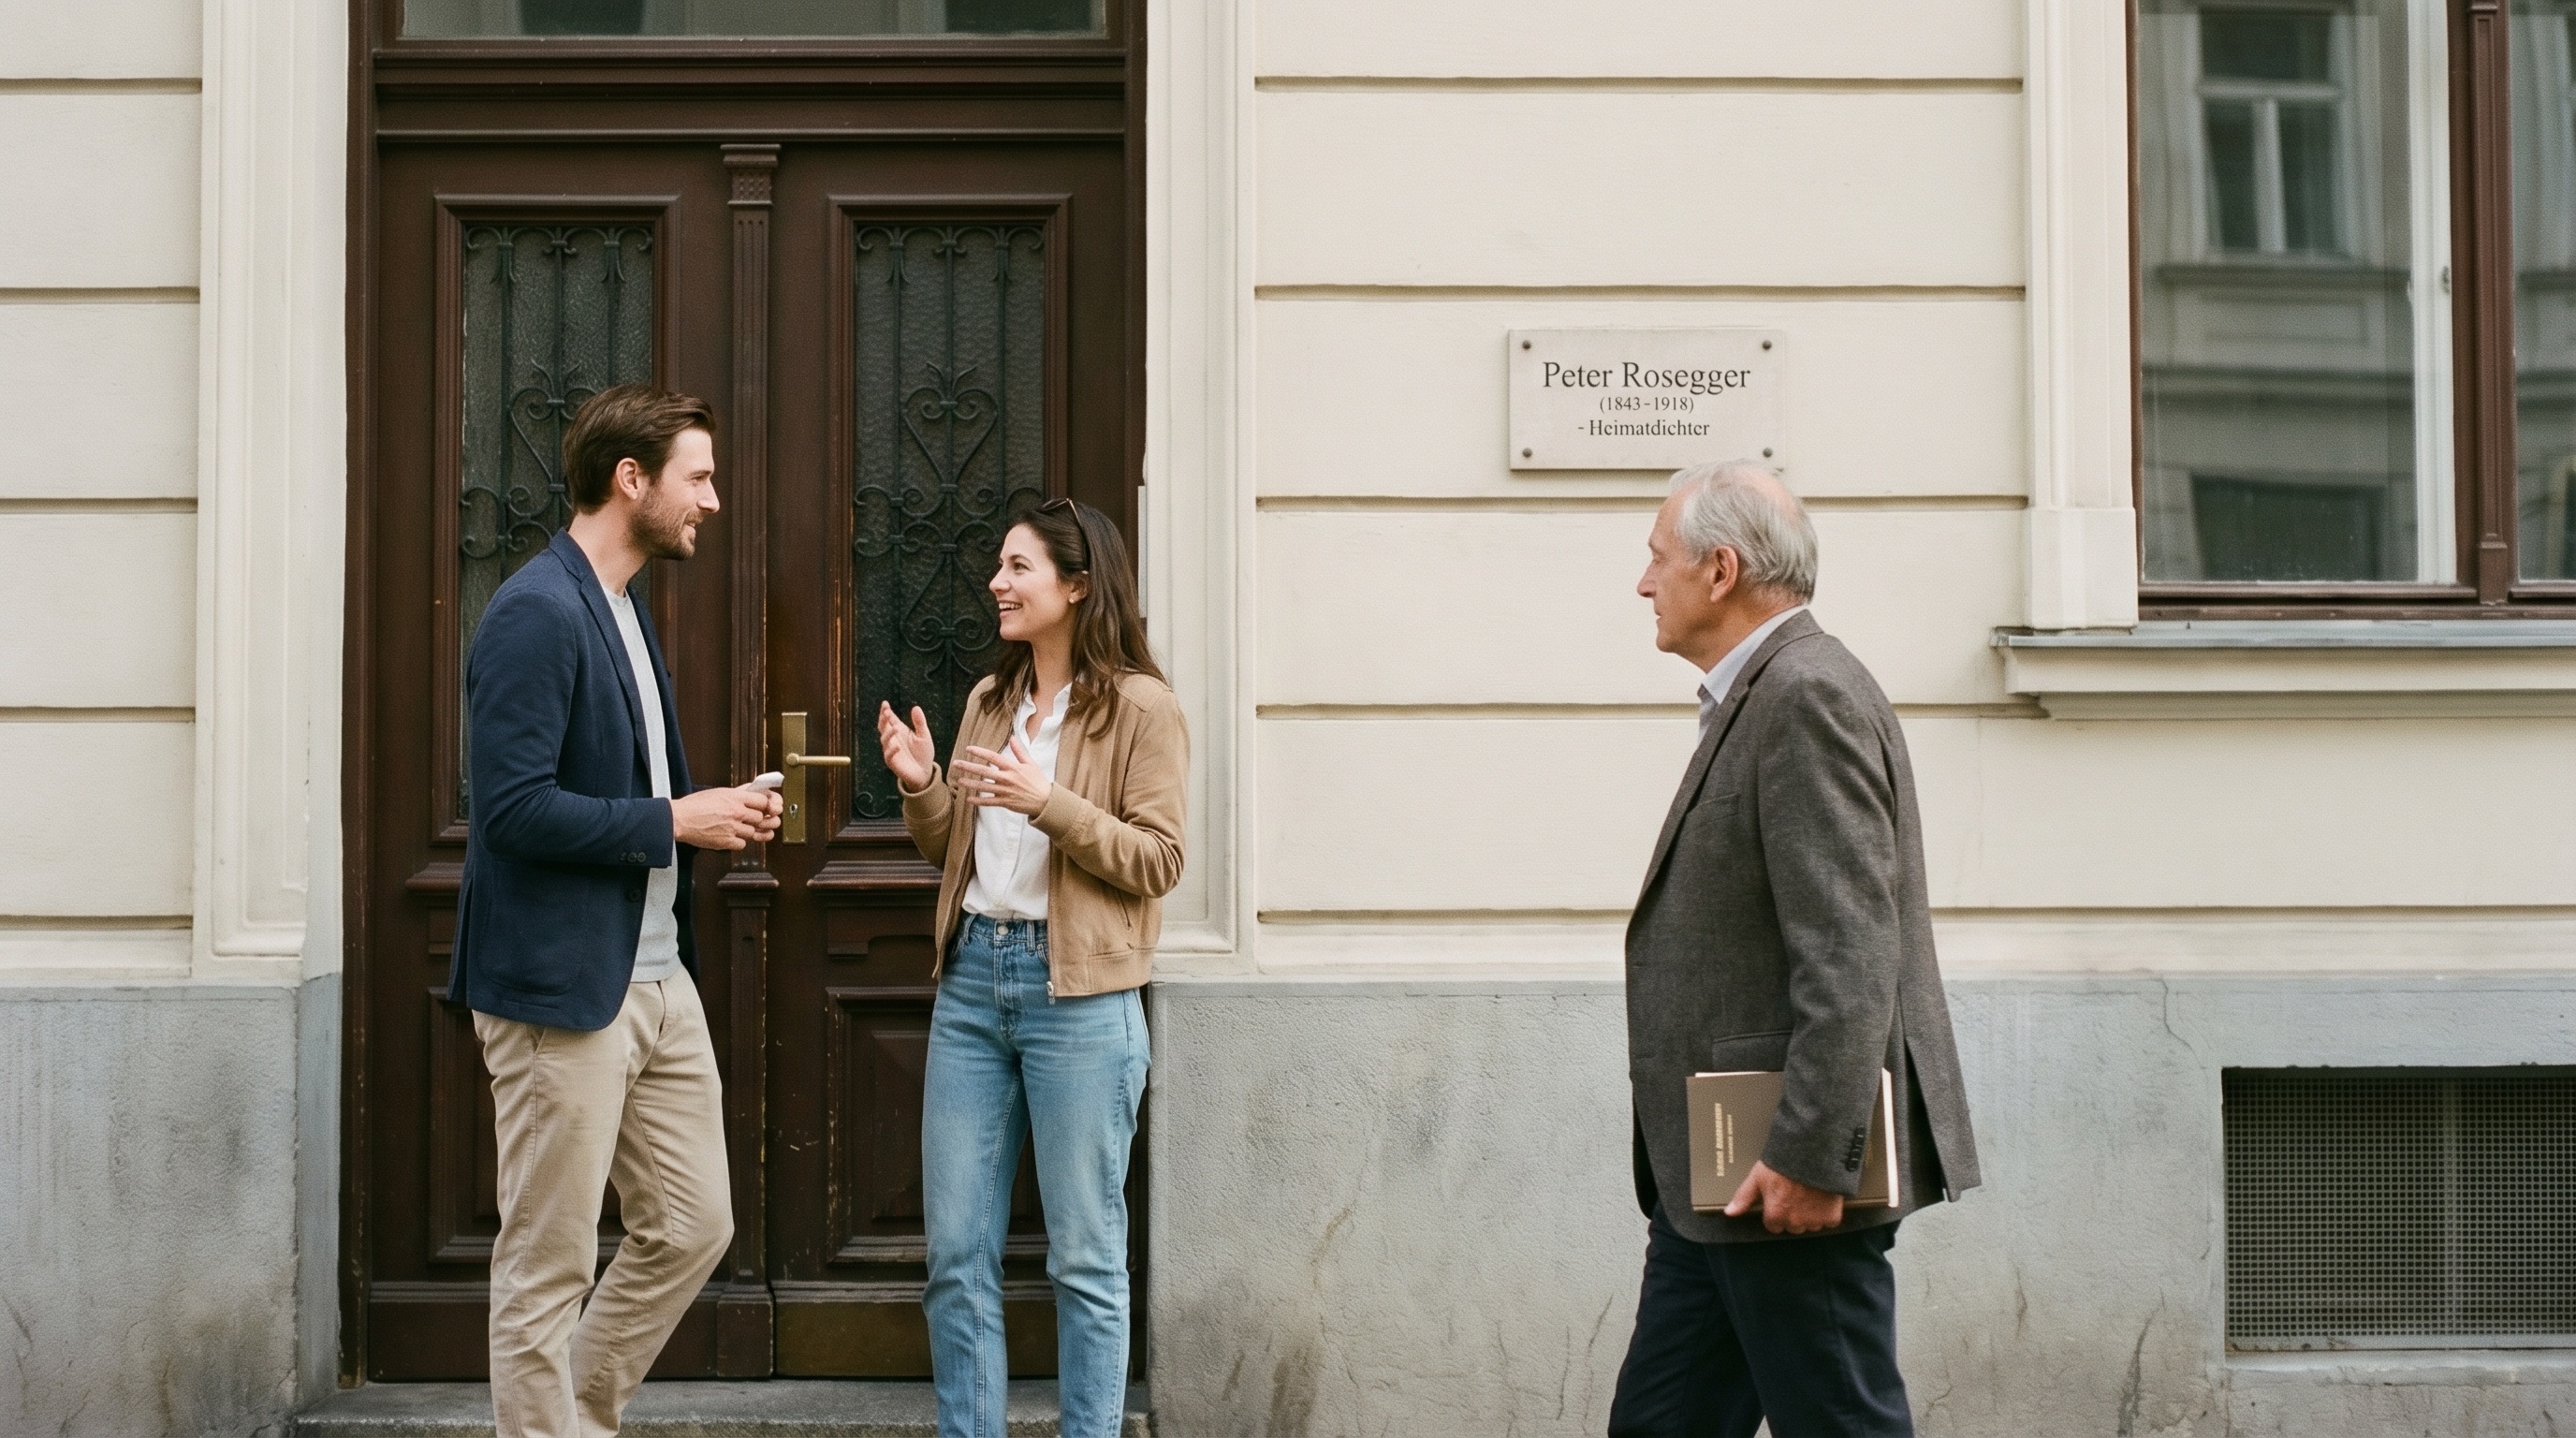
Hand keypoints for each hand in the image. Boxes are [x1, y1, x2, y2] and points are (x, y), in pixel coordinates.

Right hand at [671, 785, 782, 850]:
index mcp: (735, 797)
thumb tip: (752, 791)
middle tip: (748, 820)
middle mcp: (736, 812)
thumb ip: (737, 793)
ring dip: (746, 832)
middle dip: (756, 820)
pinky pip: (742, 844)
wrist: (679, 819)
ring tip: (735, 828)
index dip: (764, 806)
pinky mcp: (726, 842)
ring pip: (753, 832)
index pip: (764, 801)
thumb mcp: (719, 792)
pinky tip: (729, 836)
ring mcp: (732, 828)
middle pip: (761, 818)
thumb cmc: (694, 805)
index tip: (761, 808)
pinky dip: (738, 842)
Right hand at [877, 702, 936, 792]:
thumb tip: (916, 707)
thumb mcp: (924, 736)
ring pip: (884, 740)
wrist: (924, 771)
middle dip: (883, 719)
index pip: (889, 719)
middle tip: (886, 712)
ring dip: (888, 734)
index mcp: (899, 730)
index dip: (886, 711)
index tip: (885, 703)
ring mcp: (891, 750)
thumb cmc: (923, 753)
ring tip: (895, 728)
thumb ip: (920, 722)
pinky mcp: (892, 762)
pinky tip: (897, 746)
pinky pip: (888, 756)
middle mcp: (893, 739)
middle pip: (883, 727)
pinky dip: (891, 751)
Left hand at [953, 736, 1051, 815]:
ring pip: (983, 787)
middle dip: (968, 767)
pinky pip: (989, 802)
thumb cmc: (1038, 781)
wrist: (1045, 801)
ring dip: (970, 784)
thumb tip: (1012, 738)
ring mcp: (1005, 791)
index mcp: (1013, 768)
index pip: (993, 757)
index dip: (980, 752)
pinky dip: (979, 801)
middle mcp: (1007, 779)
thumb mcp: (1031, 764)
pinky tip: (969, 800)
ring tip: (959, 781)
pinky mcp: (1005, 803)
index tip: (968, 748)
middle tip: (956, 763)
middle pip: (984, 771)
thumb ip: (1019, 751)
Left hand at [1722, 1160, 1846, 1235]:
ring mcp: (1814, 1221)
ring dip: (1810, 1214)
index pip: (1773, 1225)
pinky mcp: (1831, 1216)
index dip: (1776, 1212)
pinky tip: (1823, 1196)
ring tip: (1810, 1193)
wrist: (1813, 1153)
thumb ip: (1744, 1197)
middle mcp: (1794, 1222)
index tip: (1780, 1200)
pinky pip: (1829, 1221)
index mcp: (1776, 1215)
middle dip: (1793, 1214)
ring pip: (1811, 1225)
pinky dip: (1827, 1211)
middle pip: (1793, 1227)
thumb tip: (1729, 1212)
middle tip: (1795, 1194)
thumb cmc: (1783, 1163)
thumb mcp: (1758, 1177)